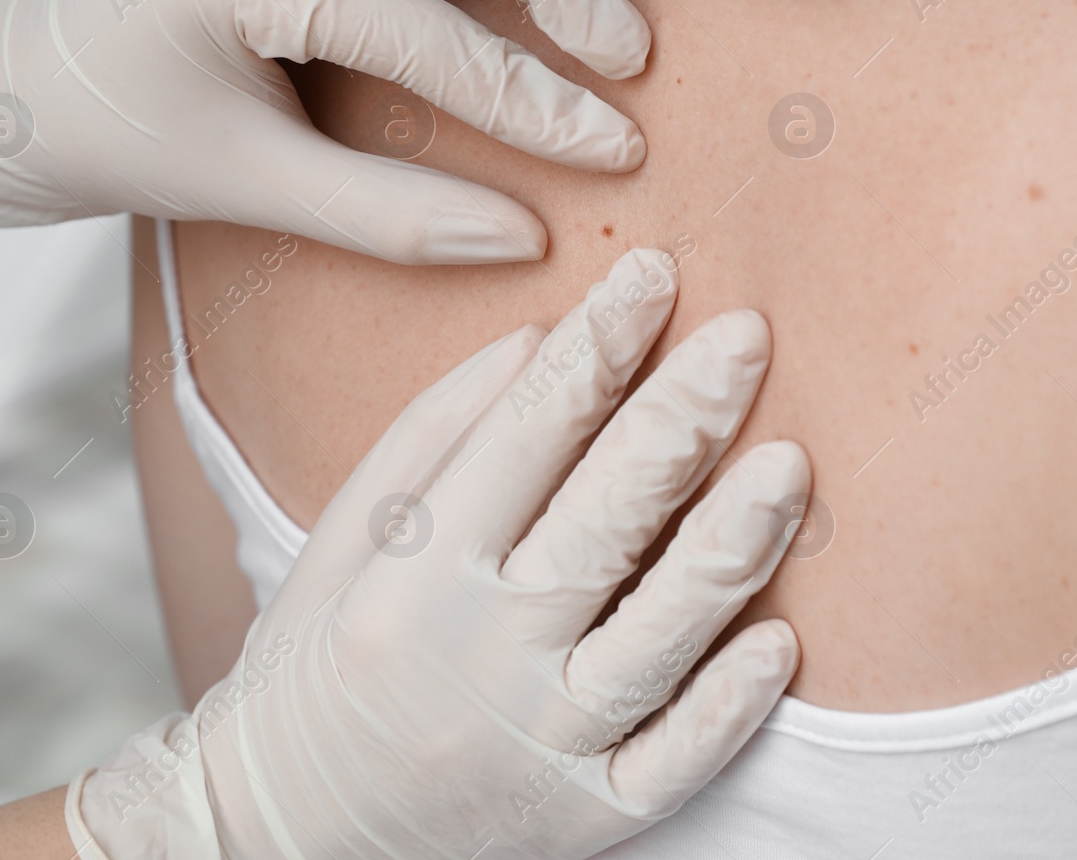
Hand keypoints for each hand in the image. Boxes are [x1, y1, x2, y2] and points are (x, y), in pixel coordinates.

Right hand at [67, 250, 809, 858]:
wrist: (286, 831)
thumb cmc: (315, 661)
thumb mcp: (339, 537)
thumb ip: (434, 433)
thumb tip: (542, 339)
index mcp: (415, 574)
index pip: (524, 436)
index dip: (598, 346)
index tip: (653, 272)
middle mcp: (481, 656)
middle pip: (606, 521)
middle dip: (682, 417)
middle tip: (746, 337)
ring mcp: (539, 744)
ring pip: (659, 638)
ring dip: (732, 545)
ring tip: (790, 463)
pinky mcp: (583, 817)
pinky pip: (675, 764)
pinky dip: (731, 707)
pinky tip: (782, 638)